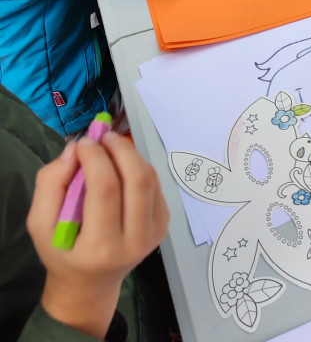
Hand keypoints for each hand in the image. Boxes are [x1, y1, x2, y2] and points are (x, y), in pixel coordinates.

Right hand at [27, 132, 168, 338]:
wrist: (91, 283)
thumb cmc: (62, 252)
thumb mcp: (41, 224)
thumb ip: (51, 184)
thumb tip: (76, 149)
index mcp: (100, 247)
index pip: (105, 189)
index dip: (96, 158)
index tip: (84, 142)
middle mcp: (134, 241)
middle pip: (136, 179)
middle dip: (120, 149)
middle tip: (103, 135)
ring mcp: (155, 232)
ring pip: (150, 178)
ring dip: (131, 155)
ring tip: (111, 147)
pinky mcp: (163, 223)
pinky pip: (155, 184)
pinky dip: (139, 167)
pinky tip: (122, 166)